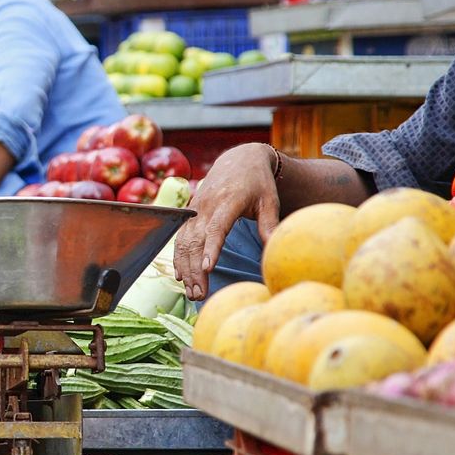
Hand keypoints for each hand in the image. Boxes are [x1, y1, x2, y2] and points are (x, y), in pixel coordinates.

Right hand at [172, 144, 280, 300]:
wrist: (239, 159)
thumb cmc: (258, 182)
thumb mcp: (270, 201)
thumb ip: (270, 225)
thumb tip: (275, 251)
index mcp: (228, 201)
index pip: (217, 227)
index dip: (211, 248)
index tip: (208, 268)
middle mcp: (207, 206)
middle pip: (195, 240)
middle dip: (195, 270)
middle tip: (199, 295)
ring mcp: (195, 209)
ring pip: (184, 242)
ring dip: (185, 268)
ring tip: (191, 292)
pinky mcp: (190, 213)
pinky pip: (180, 238)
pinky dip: (178, 257)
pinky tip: (180, 276)